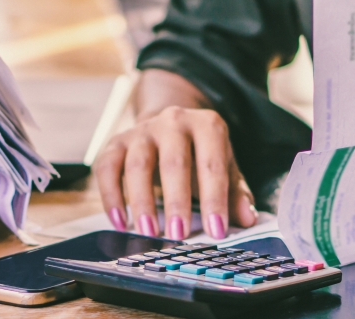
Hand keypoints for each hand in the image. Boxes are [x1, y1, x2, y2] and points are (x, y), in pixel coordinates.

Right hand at [95, 106, 257, 239]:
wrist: (170, 124)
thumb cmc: (201, 154)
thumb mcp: (225, 166)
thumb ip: (235, 193)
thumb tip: (246, 220)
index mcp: (207, 125)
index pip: (212, 164)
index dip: (214, 199)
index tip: (216, 230)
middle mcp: (174, 121)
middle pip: (173, 162)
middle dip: (176, 201)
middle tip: (178, 234)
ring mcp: (143, 130)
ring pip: (138, 165)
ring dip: (142, 201)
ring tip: (148, 231)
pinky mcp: (117, 141)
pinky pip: (108, 167)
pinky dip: (111, 195)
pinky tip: (120, 222)